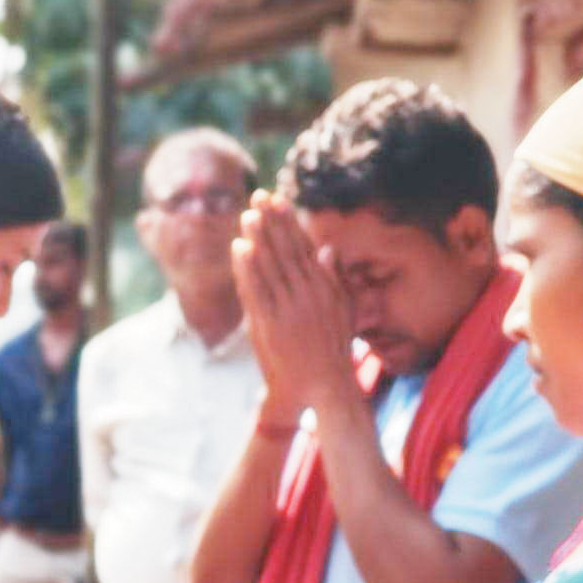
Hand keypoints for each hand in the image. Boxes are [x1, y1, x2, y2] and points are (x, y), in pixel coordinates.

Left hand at [233, 191, 354, 412]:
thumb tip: (328, 249)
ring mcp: (289, 309)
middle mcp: (307, 294)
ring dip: (259, 238)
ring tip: (248, 214)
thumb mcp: (342, 311)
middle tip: (259, 196)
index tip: (278, 201)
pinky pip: (257, 291)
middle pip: (286, 251)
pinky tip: (240, 248)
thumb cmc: (333, 351)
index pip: (303, 247)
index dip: (289, 222)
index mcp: (324, 289)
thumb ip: (334, 279)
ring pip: (270, 266)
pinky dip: (248, 269)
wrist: (323, 386)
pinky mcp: (271, 325)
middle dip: (272, 222)